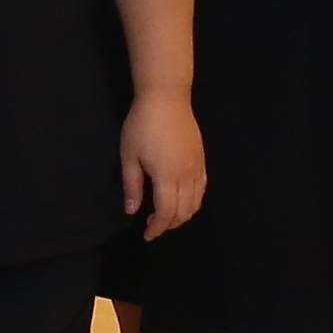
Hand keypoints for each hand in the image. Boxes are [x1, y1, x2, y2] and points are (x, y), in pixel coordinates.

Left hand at [120, 90, 208, 239]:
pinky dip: (194, 201)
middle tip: (152, 226)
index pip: (166, 213)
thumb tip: (132, 211)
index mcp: (167, 176)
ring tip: (165, 215)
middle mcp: (186, 175)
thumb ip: (132, 186)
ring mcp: (197, 167)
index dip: (157, 228)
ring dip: (182, 215)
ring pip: (196, 203)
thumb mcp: (129, 155)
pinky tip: (181, 198)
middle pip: (183, 212)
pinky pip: (202, 188)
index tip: (146, 235)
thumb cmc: (142, 125)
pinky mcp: (201, 159)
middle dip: (168, 224)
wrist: (166, 97)